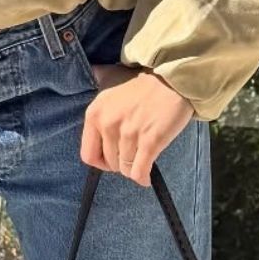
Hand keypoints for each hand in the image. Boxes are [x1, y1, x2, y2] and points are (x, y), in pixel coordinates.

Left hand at [81, 63, 195, 187]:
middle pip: (110, 164)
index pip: (88, 154)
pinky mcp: (150, 142)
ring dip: (134, 168)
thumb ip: (97, 92)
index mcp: (95, 114)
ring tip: (141, 158)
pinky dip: (142, 178)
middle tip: (132, 154)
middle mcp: (108, 124)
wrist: (172, 81)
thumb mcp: (111, 85)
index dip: (100, 162)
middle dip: (121, 163)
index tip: (112, 159)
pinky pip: (139, 171)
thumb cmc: (142, 85)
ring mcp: (129, 134)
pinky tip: (145, 178)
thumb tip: (86, 82)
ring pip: (125, 169)